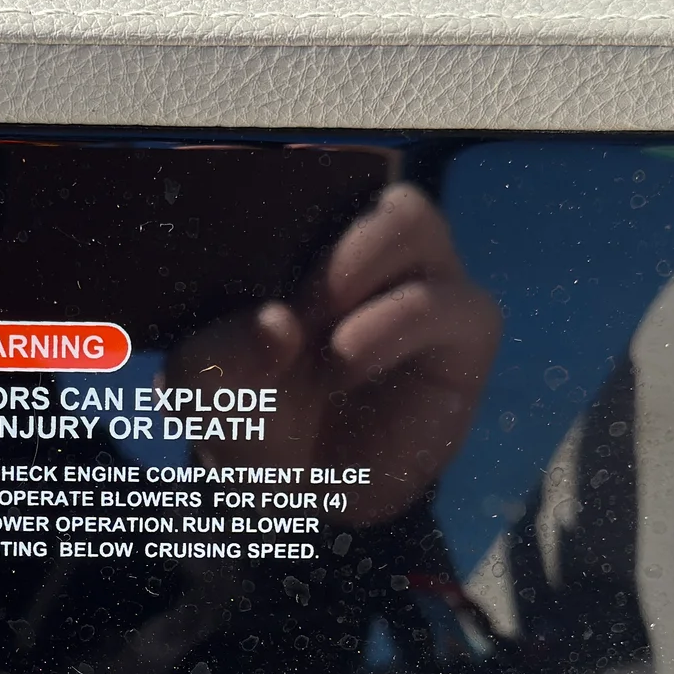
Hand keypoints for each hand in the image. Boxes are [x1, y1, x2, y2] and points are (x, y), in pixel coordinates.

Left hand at [168, 185, 501, 527]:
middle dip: (309, 233)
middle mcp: (361, 245)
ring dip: (354, 265)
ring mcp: (418, 279)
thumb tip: (275, 324)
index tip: (225, 236)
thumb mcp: (209, 399)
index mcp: (293, 239)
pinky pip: (452, 301)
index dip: (262, 189)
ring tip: (318, 338)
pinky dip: (392, 327)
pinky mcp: (465, 328)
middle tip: (280, 301)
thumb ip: (213, 360)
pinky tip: (346, 364)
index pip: (289, 174)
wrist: (312, 499)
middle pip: (357, 175)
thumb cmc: (260, 425)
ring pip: (410, 215)